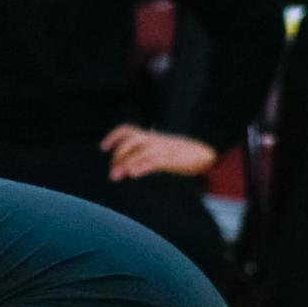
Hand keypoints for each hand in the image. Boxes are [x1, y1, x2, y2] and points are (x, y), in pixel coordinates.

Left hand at [101, 125, 217, 179]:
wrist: (205, 155)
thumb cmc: (181, 156)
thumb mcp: (159, 151)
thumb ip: (143, 156)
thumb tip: (125, 170)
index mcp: (151, 137)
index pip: (128, 130)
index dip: (114, 137)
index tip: (102, 148)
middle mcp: (155, 140)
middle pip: (131, 140)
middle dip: (118, 154)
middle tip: (111, 172)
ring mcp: (163, 148)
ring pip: (140, 150)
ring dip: (125, 162)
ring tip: (115, 176)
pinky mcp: (172, 159)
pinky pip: (154, 161)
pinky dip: (142, 166)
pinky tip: (133, 174)